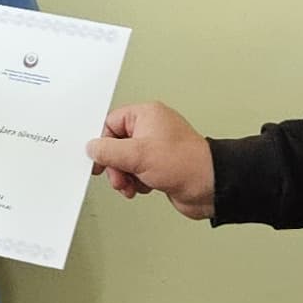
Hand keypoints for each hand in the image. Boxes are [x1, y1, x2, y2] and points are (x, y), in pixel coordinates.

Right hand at [89, 101, 215, 216]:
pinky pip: (137, 172)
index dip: (102, 143)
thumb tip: (93, 148)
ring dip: (125, 176)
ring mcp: (156, 148)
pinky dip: (136, 182)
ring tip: (133, 185)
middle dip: (116, 166)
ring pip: (126, 161)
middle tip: (119, 177)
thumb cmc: (185, 163)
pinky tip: (145, 187)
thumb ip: (108, 151)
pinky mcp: (160, 165)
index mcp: (146, 115)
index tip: (99, 160)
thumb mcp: (137, 155)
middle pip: (117, 145)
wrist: (210, 186)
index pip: (111, 123)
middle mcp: (152, 128)